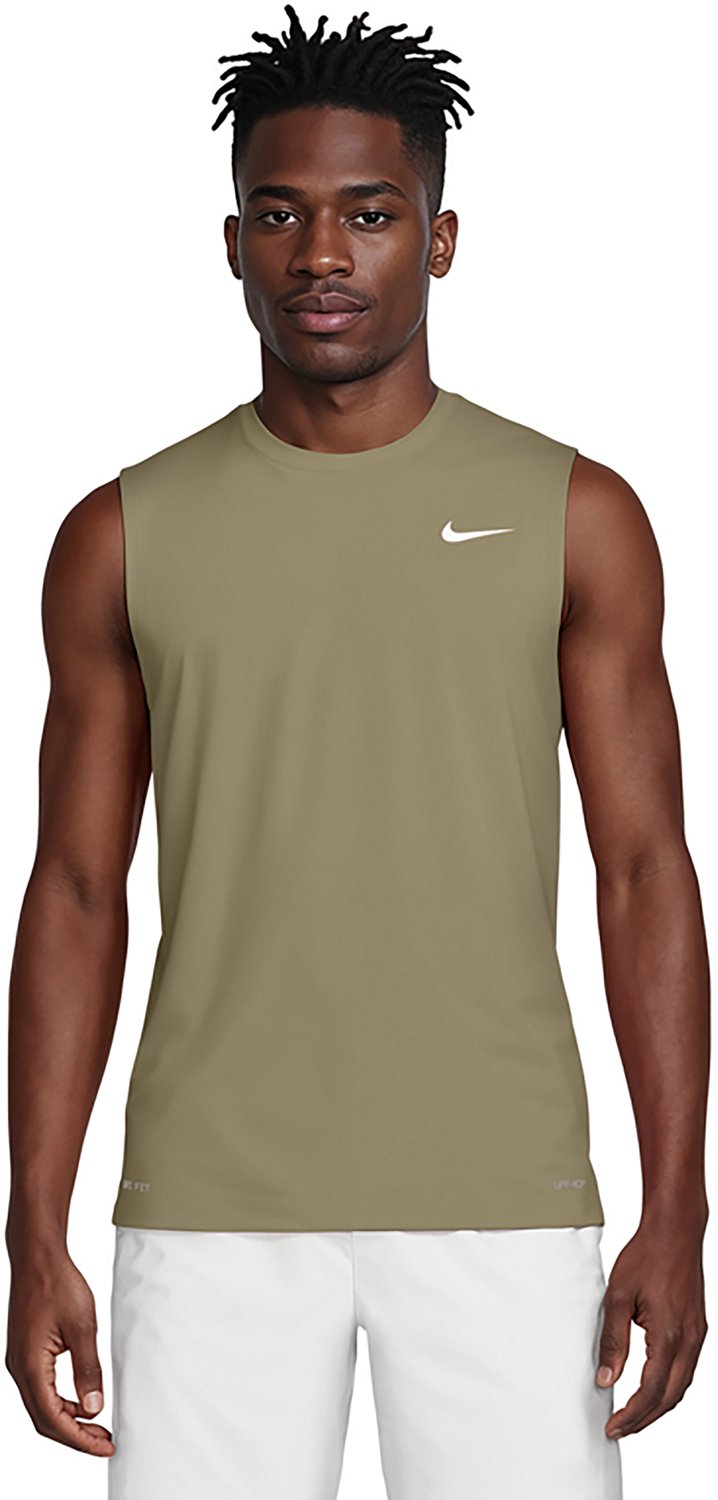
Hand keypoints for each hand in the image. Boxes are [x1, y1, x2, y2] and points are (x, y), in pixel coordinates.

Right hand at [5, 1242, 114, 1455]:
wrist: (37, 1258)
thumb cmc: (57, 1284)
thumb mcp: (83, 1327)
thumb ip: (88, 1370)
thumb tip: (94, 1407)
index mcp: (30, 1367)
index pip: (53, 1420)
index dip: (80, 1439)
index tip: (105, 1446)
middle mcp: (19, 1370)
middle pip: (44, 1420)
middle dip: (75, 1436)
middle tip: (104, 1441)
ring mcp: (19, 1363)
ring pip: (41, 1407)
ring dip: (68, 1420)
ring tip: (97, 1424)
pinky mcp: (24, 1354)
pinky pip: (40, 1390)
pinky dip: (60, 1403)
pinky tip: (81, 1400)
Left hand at [596, 1216, 708, 1438]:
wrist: (675, 1231)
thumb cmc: (646, 1256)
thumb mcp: (617, 1297)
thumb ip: (612, 1341)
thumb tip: (606, 1378)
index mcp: (669, 1336)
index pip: (651, 1391)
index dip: (632, 1414)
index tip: (613, 1426)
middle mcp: (689, 1341)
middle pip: (670, 1397)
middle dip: (645, 1418)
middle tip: (620, 1429)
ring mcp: (697, 1335)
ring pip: (681, 1385)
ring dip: (658, 1405)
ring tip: (633, 1415)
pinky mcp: (698, 1328)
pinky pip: (686, 1368)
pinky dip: (669, 1386)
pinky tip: (653, 1387)